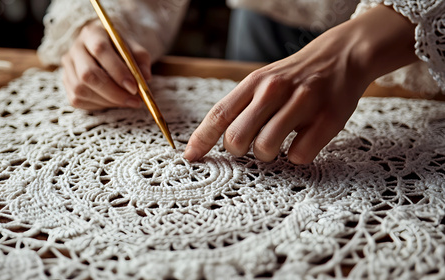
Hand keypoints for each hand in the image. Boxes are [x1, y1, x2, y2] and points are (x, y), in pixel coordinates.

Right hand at [61, 19, 150, 109]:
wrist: (102, 47)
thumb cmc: (119, 48)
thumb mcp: (133, 47)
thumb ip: (141, 59)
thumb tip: (145, 78)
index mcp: (92, 33)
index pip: (100, 50)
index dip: (118, 71)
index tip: (134, 87)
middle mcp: (75, 49)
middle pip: (88, 74)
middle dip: (113, 92)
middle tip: (134, 101)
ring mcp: (67, 67)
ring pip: (81, 90)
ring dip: (108, 101)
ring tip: (127, 101)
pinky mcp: (66, 83)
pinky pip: (78, 100)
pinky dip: (99, 105)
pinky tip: (113, 101)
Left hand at [184, 5, 417, 163]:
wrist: (342, 56)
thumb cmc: (295, 77)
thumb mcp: (264, 81)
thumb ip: (241, 106)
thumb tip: (211, 140)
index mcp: (254, 82)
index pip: (219, 114)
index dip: (201, 140)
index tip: (190, 157)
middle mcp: (274, 90)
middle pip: (237, 138)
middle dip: (239, 150)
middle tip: (252, 144)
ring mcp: (302, 103)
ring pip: (265, 148)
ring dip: (268, 155)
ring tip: (278, 142)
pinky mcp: (328, 119)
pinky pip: (299, 155)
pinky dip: (297, 156)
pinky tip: (303, 141)